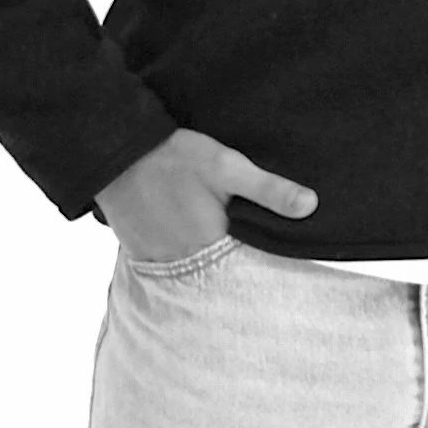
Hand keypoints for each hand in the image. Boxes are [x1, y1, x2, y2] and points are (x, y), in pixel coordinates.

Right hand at [98, 127, 317, 261]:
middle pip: (218, 274)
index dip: (259, 265)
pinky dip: (180, 258)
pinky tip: (187, 239)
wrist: (117, 153)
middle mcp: (184, 262)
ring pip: (192, 272)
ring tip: (215, 246)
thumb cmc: (174, 157)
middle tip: (241, 250)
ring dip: (205, 264)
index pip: (246, 271)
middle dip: (233, 267)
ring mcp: (158, 261)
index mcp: (211, 246)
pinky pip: (168, 265)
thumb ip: (269, 190)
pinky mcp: (140, 253)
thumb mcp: (228, 166)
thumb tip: (311, 206)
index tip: (272, 263)